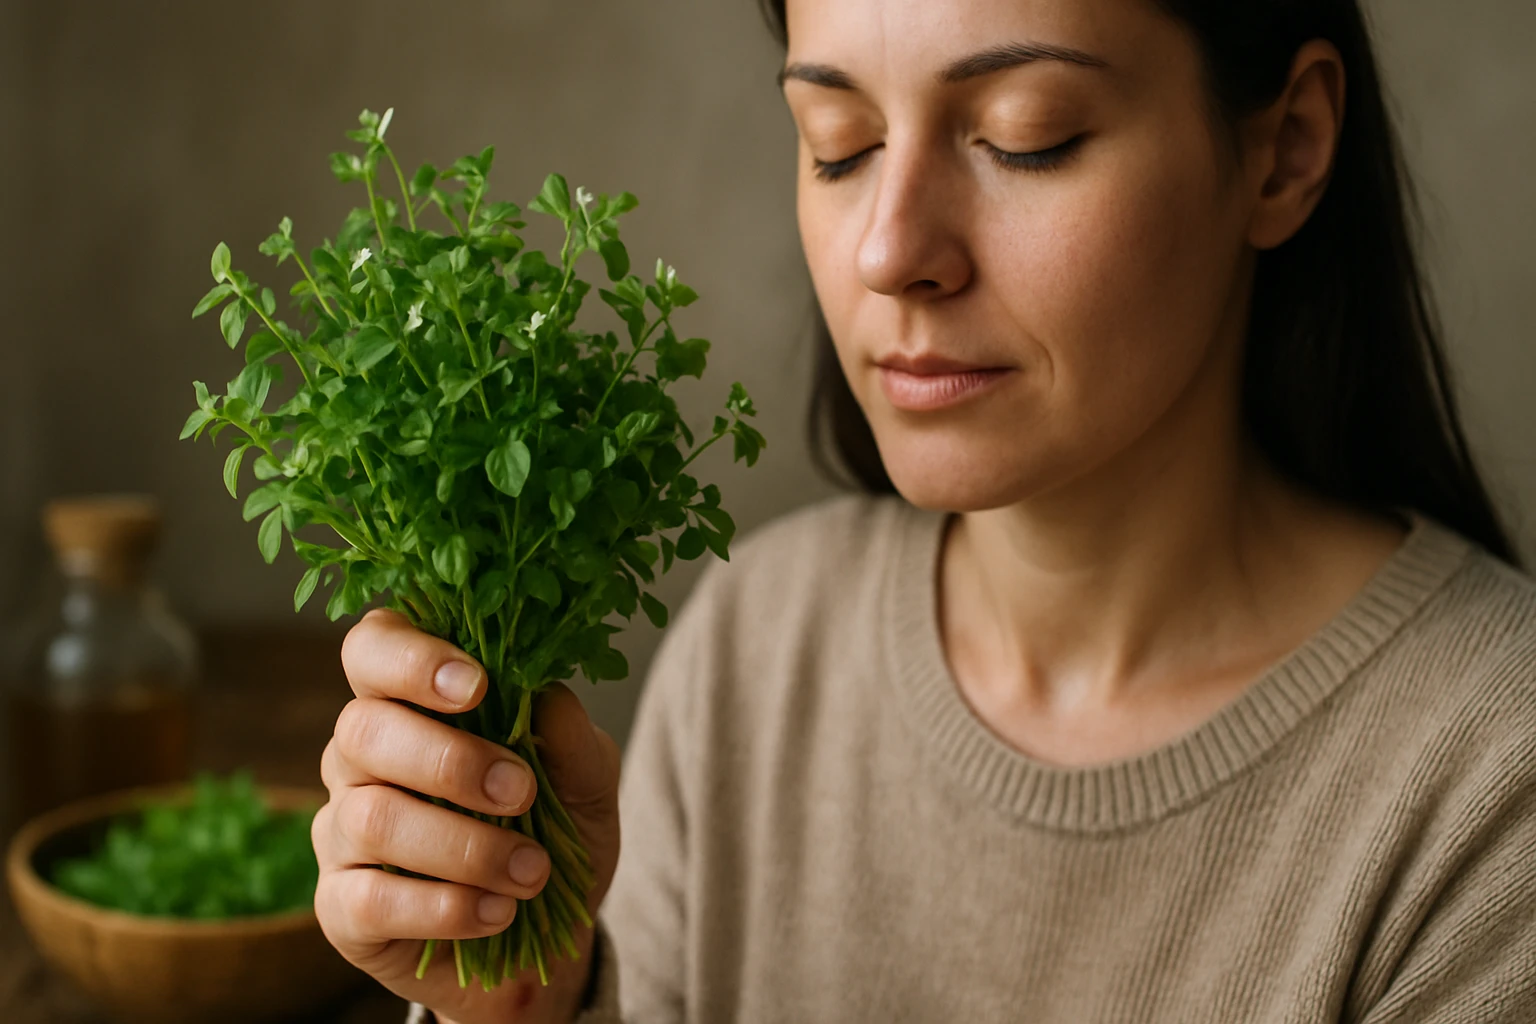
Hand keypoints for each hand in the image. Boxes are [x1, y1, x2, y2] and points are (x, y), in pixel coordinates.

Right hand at [312, 608, 622, 1023]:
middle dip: (449, 760)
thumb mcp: (585, 783)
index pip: (374, 648)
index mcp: (411, 702)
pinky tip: (495, 911)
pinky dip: (443, 906)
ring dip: (464, 846)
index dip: (411, 656)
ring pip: (372, 818)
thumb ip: (568, 737)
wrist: (548, 940)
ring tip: (531, 871)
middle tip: (520, 792)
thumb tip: (545, 692)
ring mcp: (342, 831)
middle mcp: (360, 758)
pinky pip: (369, 899)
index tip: (476, 685)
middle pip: (363, 729)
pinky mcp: (342, 908)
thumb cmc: (555, 836)